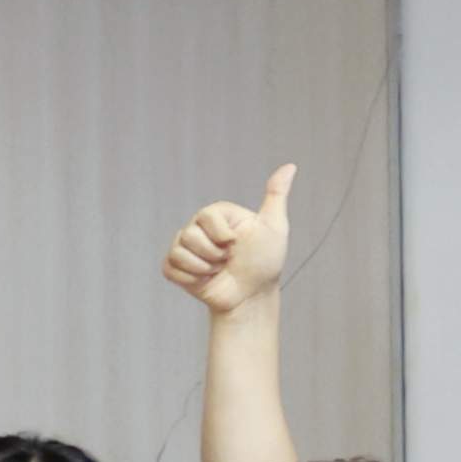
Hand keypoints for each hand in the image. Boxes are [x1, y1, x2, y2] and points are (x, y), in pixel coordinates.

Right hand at [165, 160, 297, 319]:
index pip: (206, 216)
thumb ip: (276, 196)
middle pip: (189, 234)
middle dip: (215, 254)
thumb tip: (290, 166)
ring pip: (179, 252)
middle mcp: (198, 227)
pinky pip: (170, 268)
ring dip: (205, 268)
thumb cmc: (265, 261)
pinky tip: (205, 279)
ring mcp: (185, 247)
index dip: (224, 235)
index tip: (238, 243)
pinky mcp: (176, 267)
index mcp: (218, 214)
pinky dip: (191, 279)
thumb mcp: (274, 227)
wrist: (252, 295)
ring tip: (219, 270)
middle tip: (229, 259)